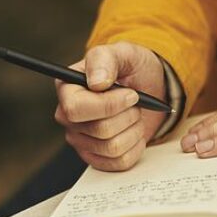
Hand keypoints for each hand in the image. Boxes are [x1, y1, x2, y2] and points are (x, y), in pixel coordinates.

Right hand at [55, 42, 166, 170]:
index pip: (76, 109)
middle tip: (135, 102)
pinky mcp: (97, 157)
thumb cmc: (131, 69)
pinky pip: (120, 162)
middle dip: (128, 115)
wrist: (149, 88)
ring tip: (134, 115)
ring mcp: (81, 140)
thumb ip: (105, 59)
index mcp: (67, 89)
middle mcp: (68, 117)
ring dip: (134, 130)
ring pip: (112, 148)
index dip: (108, 105)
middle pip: (100, 130)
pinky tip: (134, 132)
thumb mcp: (123, 53)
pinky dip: (136, 147)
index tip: (131, 94)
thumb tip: (96, 82)